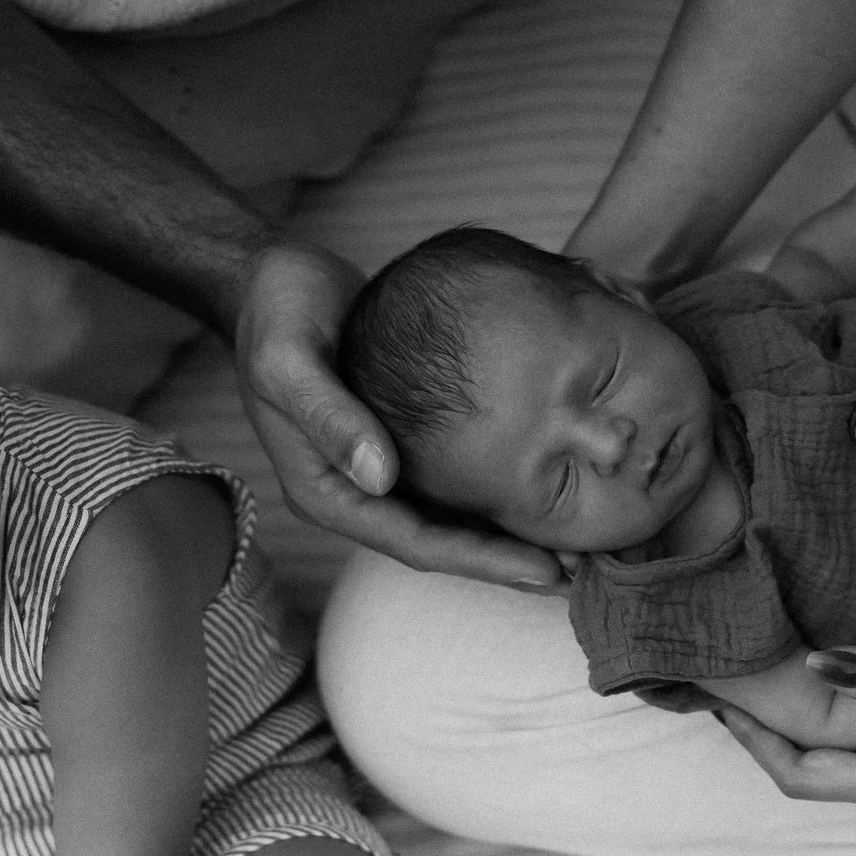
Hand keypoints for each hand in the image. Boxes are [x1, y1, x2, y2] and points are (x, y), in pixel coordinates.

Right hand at [231, 237, 563, 587]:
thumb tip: (378, 477)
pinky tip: (547, 482)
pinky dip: (500, 489)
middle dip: (507, 563)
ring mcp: (378, 471)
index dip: (480, 560)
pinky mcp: (400, 443)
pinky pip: (456, 481)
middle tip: (581, 575)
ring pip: (453, 519)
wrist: (273, 280)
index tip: (543, 570)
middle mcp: (355, 492)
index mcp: (324, 490)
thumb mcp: (288, 359)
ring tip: (578, 546)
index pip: (412, 544)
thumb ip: (329, 416)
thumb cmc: (275, 313)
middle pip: (441, 544)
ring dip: (510, 535)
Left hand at [719, 647, 855, 827]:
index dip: (751, 739)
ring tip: (765, 686)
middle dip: (765, 734)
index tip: (717, 699)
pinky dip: (840, 728)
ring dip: (801, 731)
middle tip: (727, 686)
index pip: (798, 774)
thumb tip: (818, 668)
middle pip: (811, 773)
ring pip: (840, 765)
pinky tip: (833, 692)